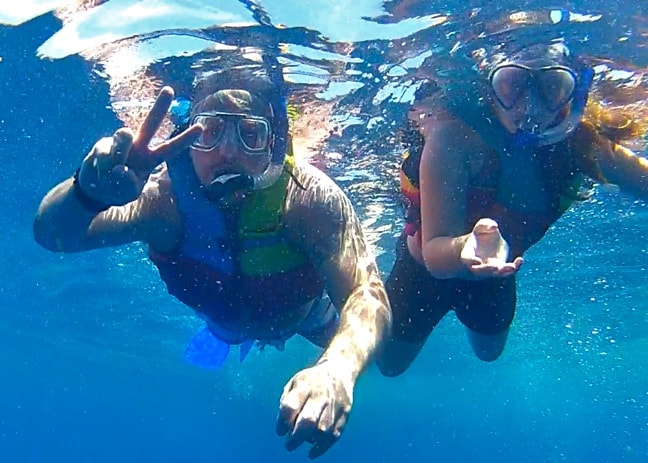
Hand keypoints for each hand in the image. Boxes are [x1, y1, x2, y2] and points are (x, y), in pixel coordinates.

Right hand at [77, 86, 201, 205]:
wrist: (94, 188)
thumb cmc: (118, 189)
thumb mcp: (128, 192)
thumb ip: (128, 184)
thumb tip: (121, 169)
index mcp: (151, 159)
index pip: (170, 148)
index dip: (185, 139)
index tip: (201, 127)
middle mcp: (138, 148)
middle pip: (150, 125)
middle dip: (160, 108)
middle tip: (170, 90)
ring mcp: (119, 145)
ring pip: (123, 139)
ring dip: (121, 149)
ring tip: (117, 169)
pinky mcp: (101, 147)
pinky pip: (104, 157)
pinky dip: (102, 170)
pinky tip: (102, 174)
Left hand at [276, 361, 353, 458]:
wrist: (339, 371)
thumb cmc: (310, 382)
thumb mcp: (295, 383)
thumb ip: (287, 402)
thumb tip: (283, 427)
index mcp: (304, 384)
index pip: (290, 406)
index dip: (282, 422)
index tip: (280, 431)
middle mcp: (320, 394)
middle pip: (308, 420)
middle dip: (296, 437)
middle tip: (289, 445)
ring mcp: (334, 404)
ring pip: (323, 430)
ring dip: (310, 440)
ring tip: (303, 441)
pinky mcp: (345, 413)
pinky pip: (334, 435)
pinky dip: (323, 447)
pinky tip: (313, 452)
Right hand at [460, 218, 522, 277]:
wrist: (486, 244)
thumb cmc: (480, 234)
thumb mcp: (481, 226)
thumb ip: (485, 224)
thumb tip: (493, 226)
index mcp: (468, 253)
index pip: (466, 259)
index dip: (470, 261)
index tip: (478, 261)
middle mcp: (476, 265)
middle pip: (480, 271)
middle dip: (488, 270)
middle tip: (496, 267)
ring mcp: (488, 269)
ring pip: (494, 274)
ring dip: (503, 271)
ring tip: (512, 267)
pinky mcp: (499, 269)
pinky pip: (506, 272)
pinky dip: (514, 268)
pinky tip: (520, 260)